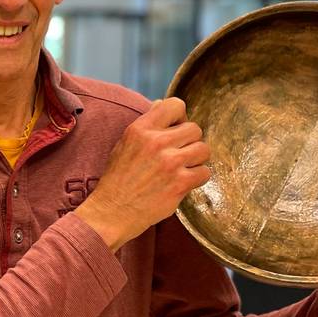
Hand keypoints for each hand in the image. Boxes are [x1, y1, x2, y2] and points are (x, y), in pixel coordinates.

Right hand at [74, 97, 210, 250]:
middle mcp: (156, 142)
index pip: (175, 105)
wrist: (112, 211)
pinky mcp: (180, 183)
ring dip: (196, 160)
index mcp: (141, 129)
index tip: (174, 130)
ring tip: (182, 169)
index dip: (180, 117)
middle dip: (189, 142)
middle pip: (195, 129)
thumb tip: (163, 104)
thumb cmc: (118, 178)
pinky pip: (205, 172)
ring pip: (204, 150)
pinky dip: (197, 178)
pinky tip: (183, 182)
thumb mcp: (125, 143)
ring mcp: (170, 163)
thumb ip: (146, 124)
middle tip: (178, 154)